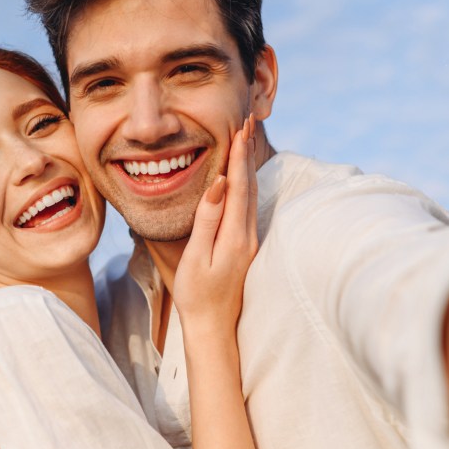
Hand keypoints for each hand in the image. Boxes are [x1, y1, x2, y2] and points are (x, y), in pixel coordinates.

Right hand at [173, 115, 257, 331]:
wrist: (213, 327)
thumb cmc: (198, 295)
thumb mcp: (197, 257)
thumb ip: (208, 220)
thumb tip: (218, 184)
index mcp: (235, 236)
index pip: (238, 185)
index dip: (239, 154)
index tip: (240, 127)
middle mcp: (248, 235)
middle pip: (250, 184)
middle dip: (248, 150)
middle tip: (247, 120)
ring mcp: (249, 241)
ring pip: (251, 193)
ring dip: (248, 164)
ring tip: (246, 139)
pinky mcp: (245, 246)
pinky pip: (248, 205)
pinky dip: (245, 182)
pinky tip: (241, 175)